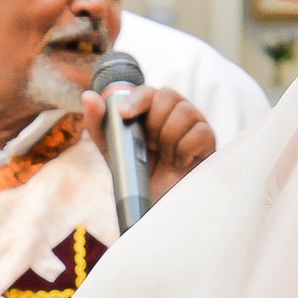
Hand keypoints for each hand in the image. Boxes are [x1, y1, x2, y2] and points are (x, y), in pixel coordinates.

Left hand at [79, 85, 216, 202]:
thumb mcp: (112, 150)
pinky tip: (179, 161)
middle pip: (168, 95)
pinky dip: (184, 149)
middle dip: (154, 123)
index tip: (125, 115)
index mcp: (152, 110)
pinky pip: (199, 132)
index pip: (148, 91)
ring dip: (168, 138)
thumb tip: (88, 96)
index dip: (137, 99)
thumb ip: (99, 123)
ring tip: (165, 156)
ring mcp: (194, 124)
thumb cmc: (136, 174)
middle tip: (149, 146)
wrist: (155, 205)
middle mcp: (174, 112)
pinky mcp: (208, 141)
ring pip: (185, 112)